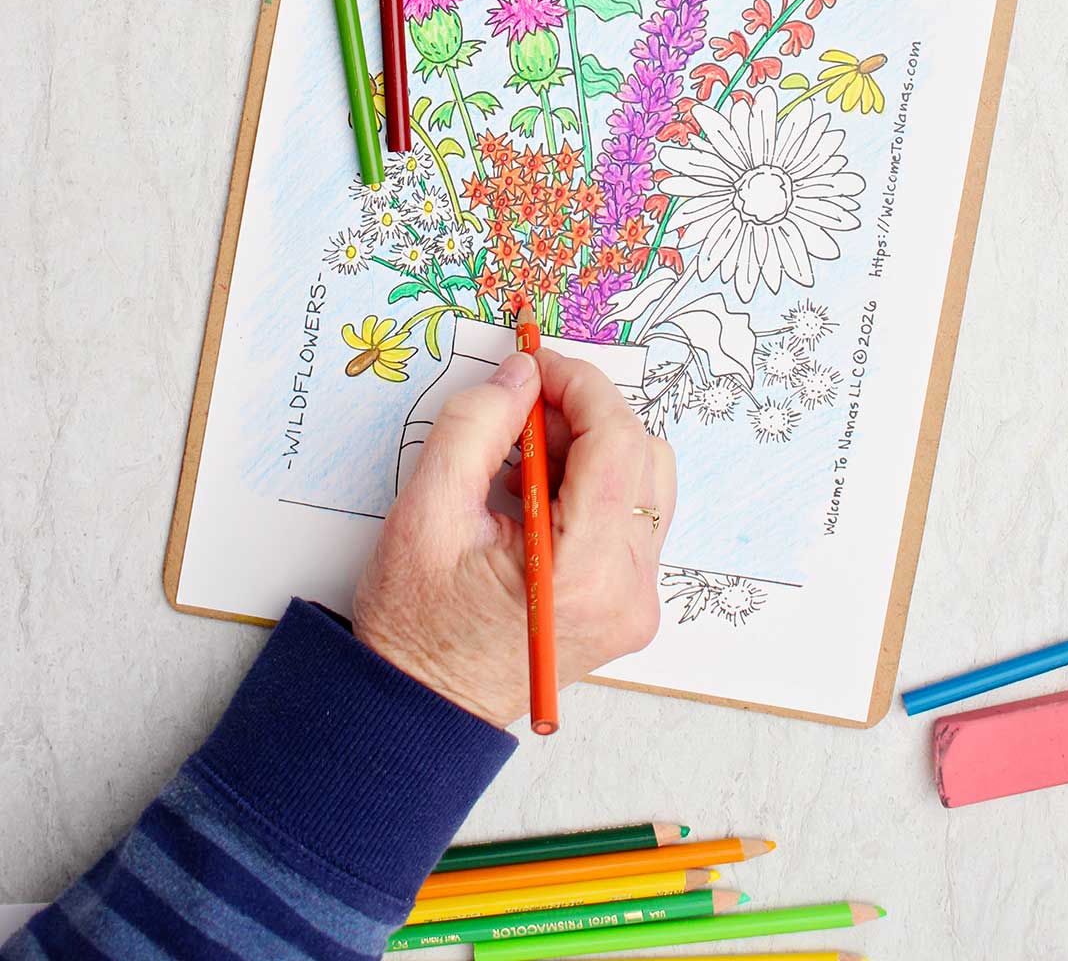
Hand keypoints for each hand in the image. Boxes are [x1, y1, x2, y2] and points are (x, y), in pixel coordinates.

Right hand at [353, 345, 675, 727]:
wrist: (419, 709)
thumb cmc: (414, 625)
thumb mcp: (428, 511)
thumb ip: (477, 426)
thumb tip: (523, 374)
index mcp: (583, 571)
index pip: (618, 443)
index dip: (581, 387)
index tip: (537, 365)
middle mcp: (629, 591)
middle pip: (643, 457)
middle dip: (586, 417)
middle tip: (522, 414)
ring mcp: (637, 603)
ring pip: (645, 484)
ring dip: (591, 451)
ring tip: (522, 462)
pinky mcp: (630, 606)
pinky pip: (633, 518)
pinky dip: (594, 488)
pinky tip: (537, 497)